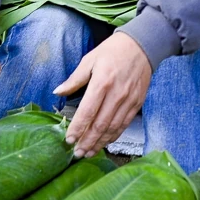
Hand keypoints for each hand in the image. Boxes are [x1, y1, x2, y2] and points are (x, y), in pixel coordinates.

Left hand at [55, 32, 151, 157]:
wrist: (142, 46)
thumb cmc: (112, 51)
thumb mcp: (89, 60)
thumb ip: (74, 79)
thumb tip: (57, 92)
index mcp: (102, 83)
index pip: (87, 112)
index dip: (78, 128)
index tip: (69, 139)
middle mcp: (116, 95)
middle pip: (100, 125)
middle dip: (87, 142)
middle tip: (77, 153)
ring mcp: (129, 101)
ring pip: (113, 128)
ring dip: (100, 143)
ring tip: (88, 153)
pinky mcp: (137, 104)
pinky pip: (124, 125)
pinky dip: (113, 136)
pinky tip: (104, 143)